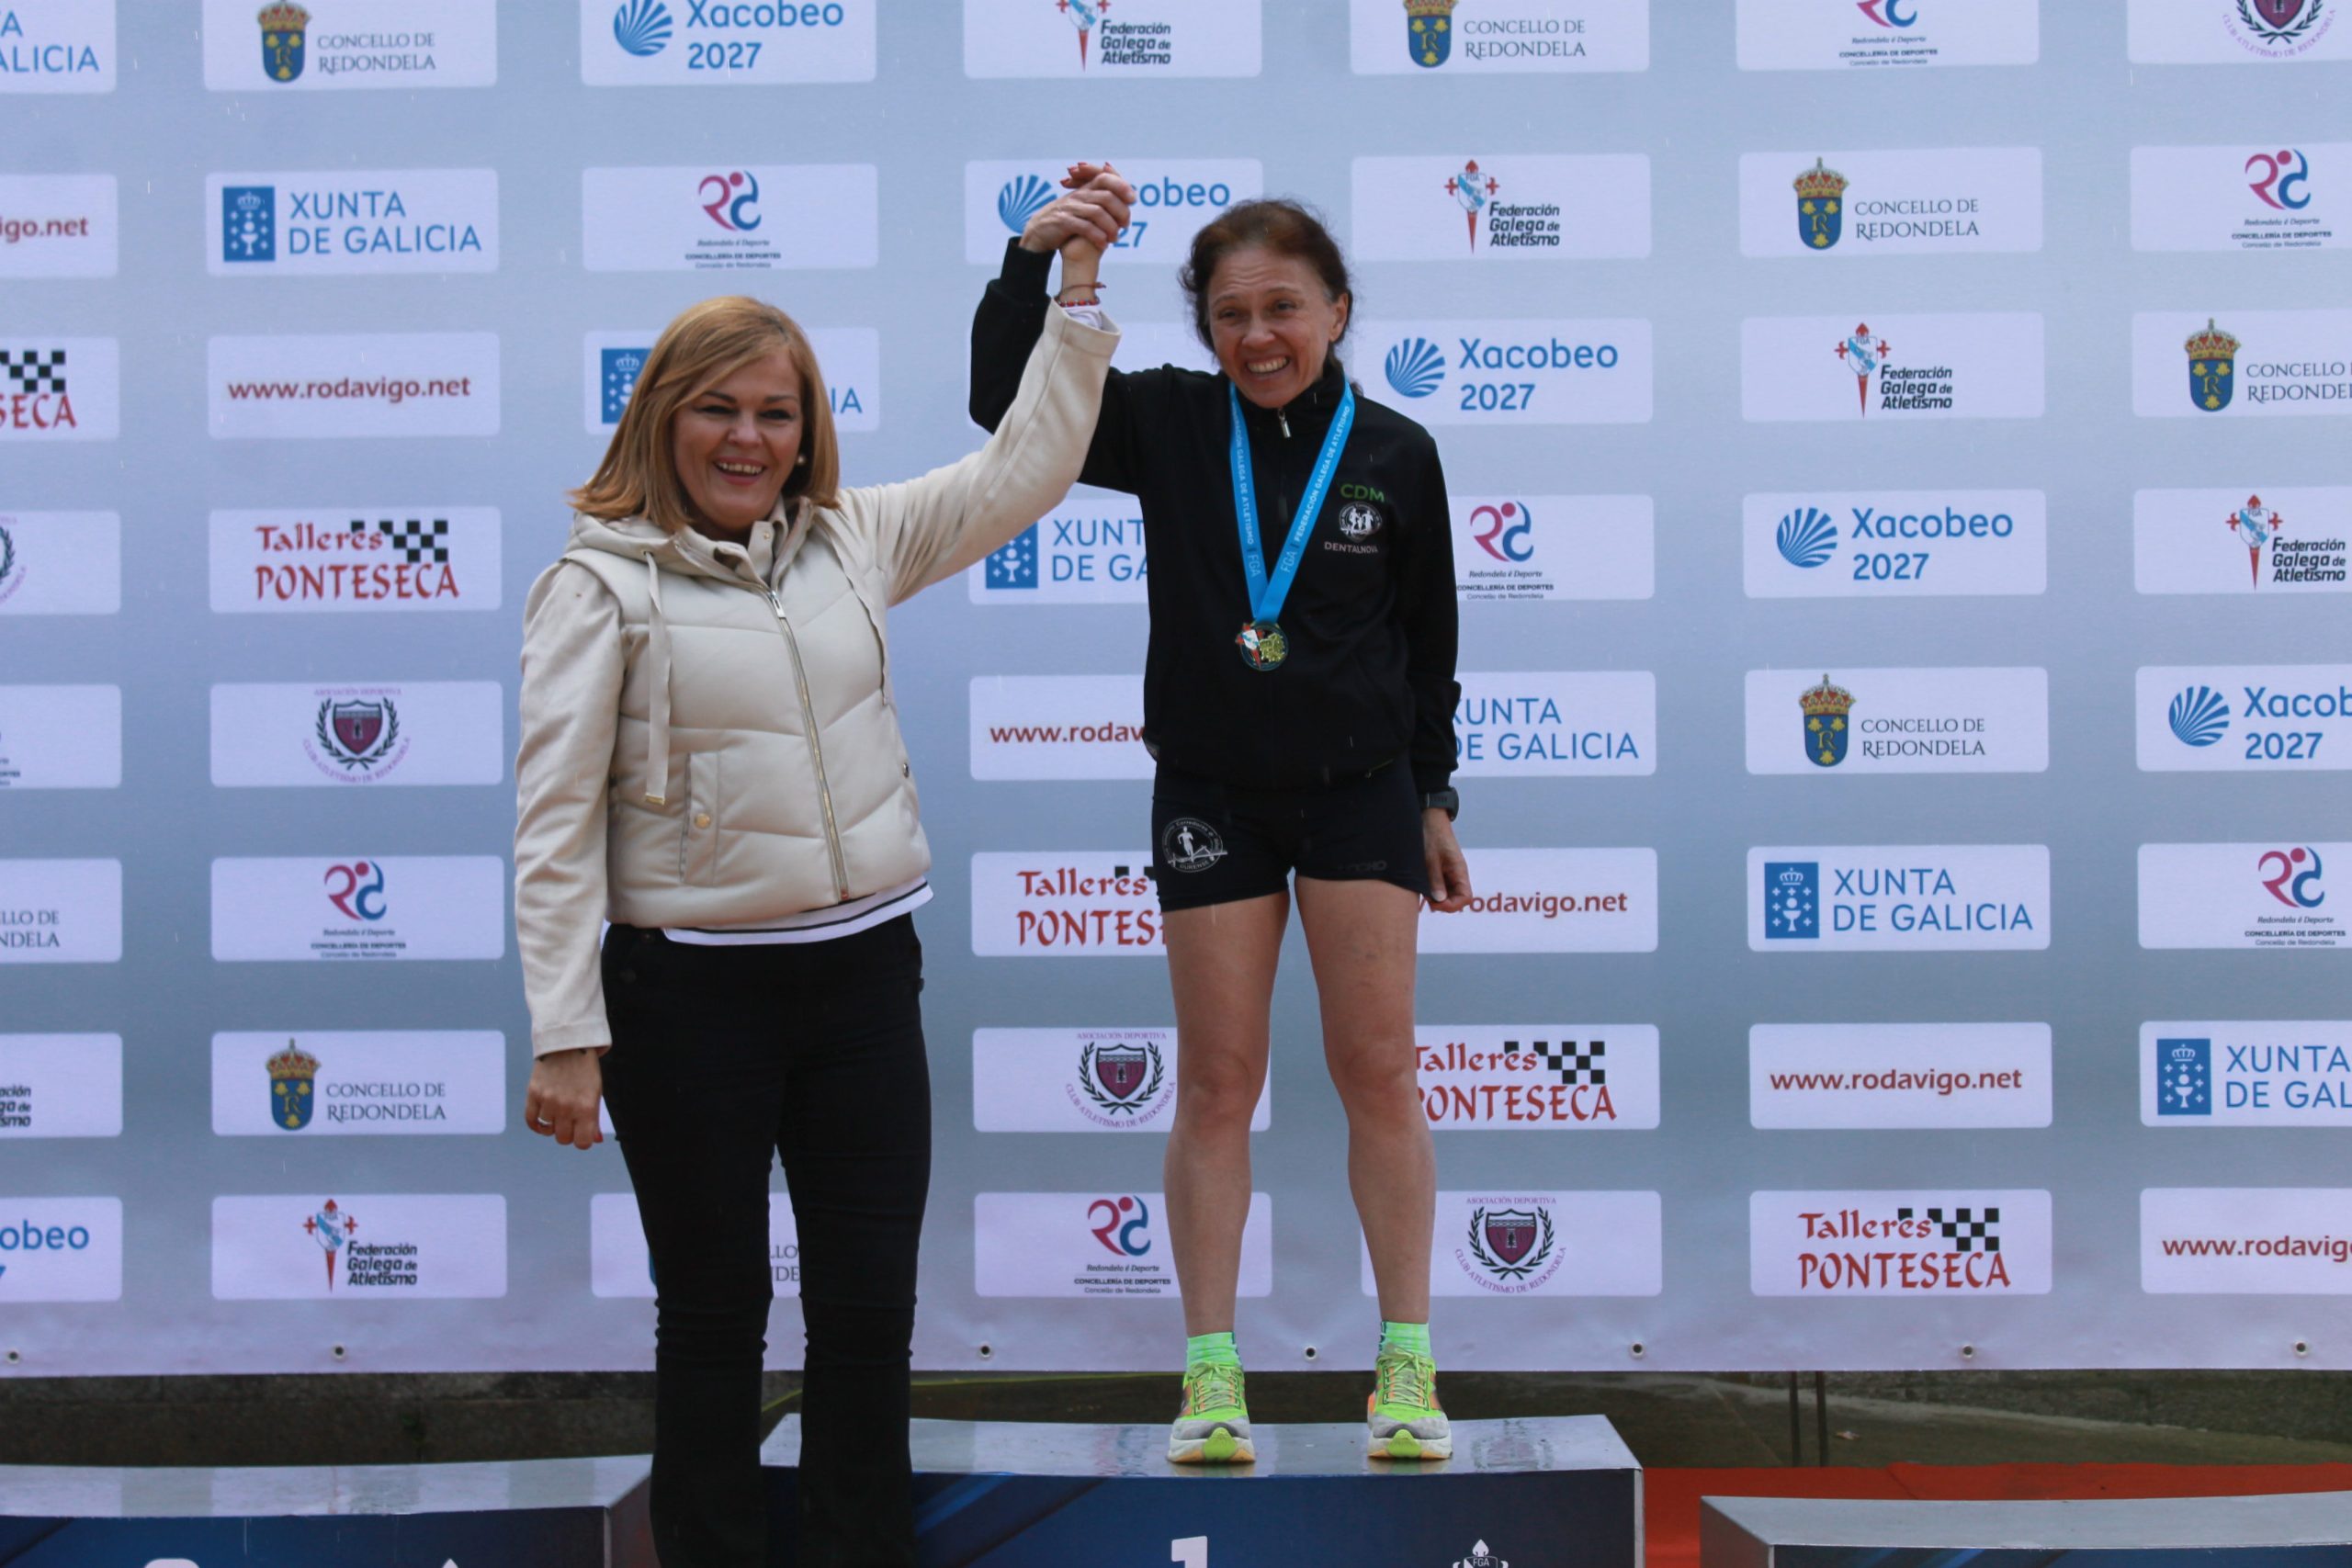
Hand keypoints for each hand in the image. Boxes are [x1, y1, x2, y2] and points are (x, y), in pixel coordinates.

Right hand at [524, 1047, 605, 1150]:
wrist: (567, 1044)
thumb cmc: (585, 1070)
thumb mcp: (596, 1092)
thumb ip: (594, 1118)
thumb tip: (595, 1140)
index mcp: (587, 1107)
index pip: (582, 1143)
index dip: (583, 1140)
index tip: (583, 1133)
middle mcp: (567, 1107)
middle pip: (563, 1139)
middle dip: (568, 1133)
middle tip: (571, 1120)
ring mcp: (548, 1100)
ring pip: (548, 1130)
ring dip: (553, 1124)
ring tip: (559, 1110)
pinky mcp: (533, 1093)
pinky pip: (531, 1120)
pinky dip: (536, 1124)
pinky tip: (543, 1120)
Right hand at [1019, 161, 1133, 285]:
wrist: (1039, 232)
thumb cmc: (1066, 220)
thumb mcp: (1083, 206)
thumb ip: (1101, 202)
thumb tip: (1126, 203)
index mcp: (1085, 189)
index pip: (1106, 178)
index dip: (1122, 186)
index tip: (1133, 200)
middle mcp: (1078, 196)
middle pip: (1106, 197)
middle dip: (1121, 211)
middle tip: (1126, 225)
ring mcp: (1070, 208)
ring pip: (1098, 212)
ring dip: (1111, 227)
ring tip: (1115, 239)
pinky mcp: (1063, 222)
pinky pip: (1085, 227)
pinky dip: (1098, 237)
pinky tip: (1104, 245)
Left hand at [1423, 810, 1471, 913]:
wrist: (1430, 820)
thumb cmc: (1432, 836)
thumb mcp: (1430, 859)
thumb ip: (1435, 880)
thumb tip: (1439, 900)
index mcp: (1459, 871)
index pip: (1465, 898)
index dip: (1452, 905)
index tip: (1435, 904)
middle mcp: (1457, 875)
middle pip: (1457, 899)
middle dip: (1442, 904)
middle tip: (1426, 898)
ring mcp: (1450, 873)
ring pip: (1448, 895)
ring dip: (1437, 898)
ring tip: (1423, 892)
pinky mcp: (1441, 871)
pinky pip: (1441, 887)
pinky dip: (1433, 891)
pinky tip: (1422, 888)